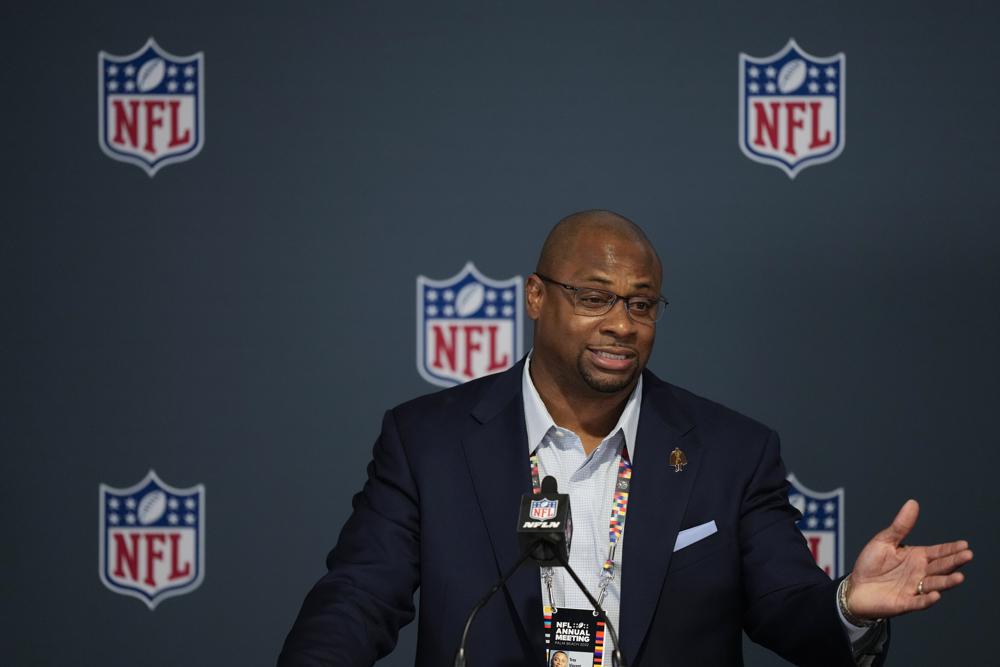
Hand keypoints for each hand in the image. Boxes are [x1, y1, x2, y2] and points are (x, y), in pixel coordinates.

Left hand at [846, 499, 972, 618]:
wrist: (855, 587)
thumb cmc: (870, 563)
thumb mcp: (884, 541)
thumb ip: (900, 526)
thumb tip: (913, 503)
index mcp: (916, 557)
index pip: (938, 552)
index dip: (951, 549)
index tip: (964, 545)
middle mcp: (919, 573)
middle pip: (941, 567)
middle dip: (954, 562)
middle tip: (968, 555)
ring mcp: (914, 588)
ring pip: (934, 584)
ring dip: (947, 582)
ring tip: (959, 577)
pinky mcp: (904, 602)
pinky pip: (918, 602)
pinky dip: (927, 599)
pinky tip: (935, 595)